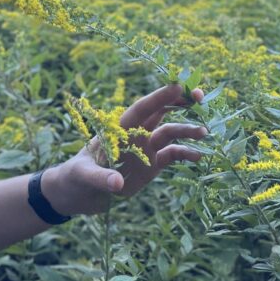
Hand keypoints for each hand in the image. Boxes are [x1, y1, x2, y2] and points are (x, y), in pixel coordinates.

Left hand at [43, 83, 206, 215]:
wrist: (77, 194)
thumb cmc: (75, 177)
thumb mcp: (84, 175)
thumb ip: (100, 177)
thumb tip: (118, 183)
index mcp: (119, 128)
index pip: (142, 108)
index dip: (159, 96)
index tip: (178, 86)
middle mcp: (135, 134)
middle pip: (161, 111)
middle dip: (180, 102)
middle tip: (199, 96)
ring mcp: (145, 149)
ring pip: (170, 132)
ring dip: (187, 130)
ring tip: (204, 132)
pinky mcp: (151, 166)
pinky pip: (172, 155)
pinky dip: (186, 153)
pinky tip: (198, 156)